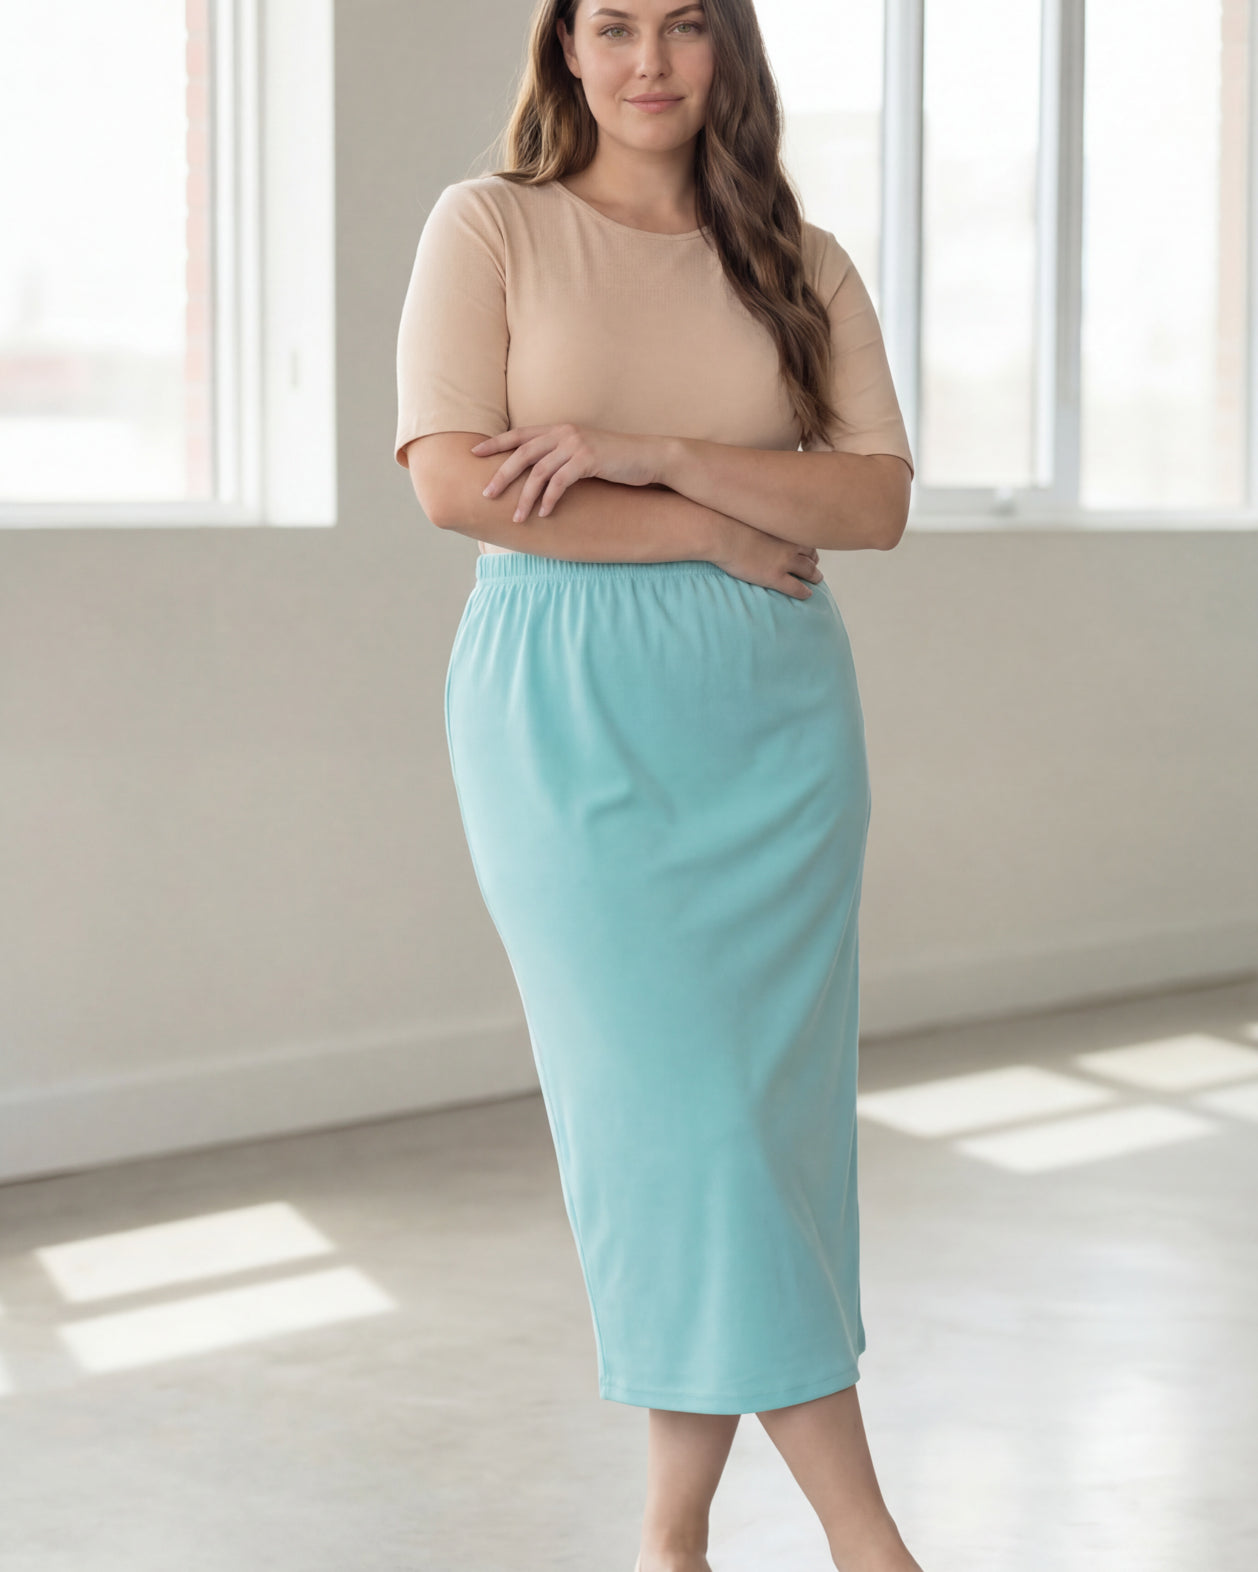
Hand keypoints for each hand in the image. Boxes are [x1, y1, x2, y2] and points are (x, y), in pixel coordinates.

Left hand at [471, 424, 665, 521]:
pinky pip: (560, 482)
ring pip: (539, 472)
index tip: (473, 453)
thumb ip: (561, 457)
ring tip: (516, 517)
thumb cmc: (615, 459)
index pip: (520, 435)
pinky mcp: (588, 460)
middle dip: (502, 475)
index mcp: (559, 429)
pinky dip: (549, 500)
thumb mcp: (583, 453)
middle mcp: (564, 433)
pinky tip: (543, 514)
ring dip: (525, 497)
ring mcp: (576, 445)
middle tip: (486, 494)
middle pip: (522, 453)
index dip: (495, 443)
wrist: (648, 457)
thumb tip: (538, 474)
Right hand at [708, 519, 824, 600]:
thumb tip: (753, 509)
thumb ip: (757, 516)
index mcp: (783, 527)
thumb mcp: (749, 512)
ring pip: (808, 570)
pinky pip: (796, 587)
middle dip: (814, 559)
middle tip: (815, 563)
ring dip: (815, 575)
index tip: (808, 547)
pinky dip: (804, 592)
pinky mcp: (775, 577)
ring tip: (817, 579)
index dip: (807, 542)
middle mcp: (789, 544)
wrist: (722, 534)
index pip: (804, 535)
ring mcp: (784, 561)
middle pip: (810, 553)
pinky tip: (808, 595)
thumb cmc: (729, 520)